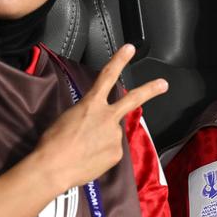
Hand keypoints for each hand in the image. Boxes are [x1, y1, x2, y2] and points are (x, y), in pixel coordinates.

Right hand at [33, 44, 167, 192]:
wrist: (53, 167)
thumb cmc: (53, 142)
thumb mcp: (68, 117)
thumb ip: (87, 114)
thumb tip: (96, 122)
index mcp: (91, 104)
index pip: (107, 76)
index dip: (119, 60)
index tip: (130, 49)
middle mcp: (107, 117)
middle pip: (133, 99)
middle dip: (150, 90)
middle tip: (164, 84)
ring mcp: (114, 135)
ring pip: (113, 133)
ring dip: (102, 139)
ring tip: (84, 149)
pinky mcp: (116, 153)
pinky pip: (111, 150)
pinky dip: (101, 154)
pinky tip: (89, 158)